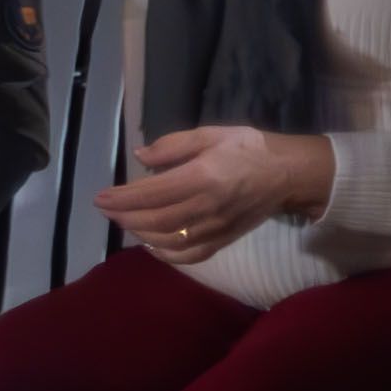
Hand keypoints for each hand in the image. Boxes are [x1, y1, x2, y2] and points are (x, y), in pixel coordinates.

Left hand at [98, 124, 330, 269]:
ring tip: (124, 221)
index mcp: (203, 177)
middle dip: (125, 217)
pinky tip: (150, 244)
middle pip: (156, 220)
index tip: (100, 197)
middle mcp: (208, 206)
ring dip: (140, 234)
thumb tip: (139, 156)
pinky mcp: (225, 239)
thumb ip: (172, 145)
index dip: (122, 198)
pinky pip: (191, 255)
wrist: (290, 172)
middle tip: (107, 209)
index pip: (152, 193)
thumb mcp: (210, 135)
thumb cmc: (248, 148)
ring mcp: (217, 227)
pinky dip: (166, 255)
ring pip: (169, 240)